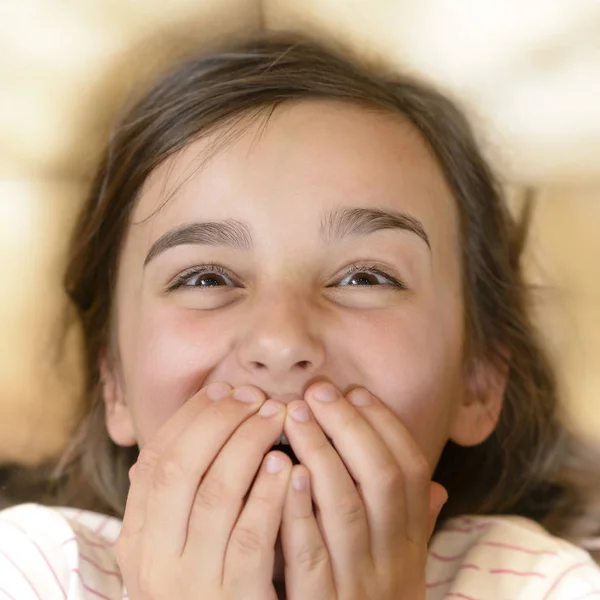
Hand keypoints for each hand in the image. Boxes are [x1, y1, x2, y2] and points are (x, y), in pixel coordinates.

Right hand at [116, 382, 292, 599]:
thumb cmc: (209, 584)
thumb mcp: (178, 544)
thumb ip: (178, 497)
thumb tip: (189, 430)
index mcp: (136, 537)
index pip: (156, 457)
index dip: (192, 416)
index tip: (225, 387)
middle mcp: (153, 559)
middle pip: (181, 466)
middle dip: (220, 420)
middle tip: (256, 396)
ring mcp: (192, 582)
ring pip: (217, 492)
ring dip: (249, 444)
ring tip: (277, 417)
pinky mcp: (235, 599)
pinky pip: (253, 534)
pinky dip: (271, 493)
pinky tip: (291, 465)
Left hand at [280, 383, 447, 599]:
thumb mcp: (402, 570)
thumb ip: (415, 527)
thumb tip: (436, 486)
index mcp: (411, 543)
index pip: (410, 470)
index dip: (384, 425)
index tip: (355, 391)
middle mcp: (391, 560)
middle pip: (378, 477)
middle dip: (348, 426)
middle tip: (317, 391)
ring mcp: (357, 584)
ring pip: (344, 505)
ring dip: (320, 453)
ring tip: (292, 414)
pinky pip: (310, 553)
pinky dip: (298, 509)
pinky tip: (283, 471)